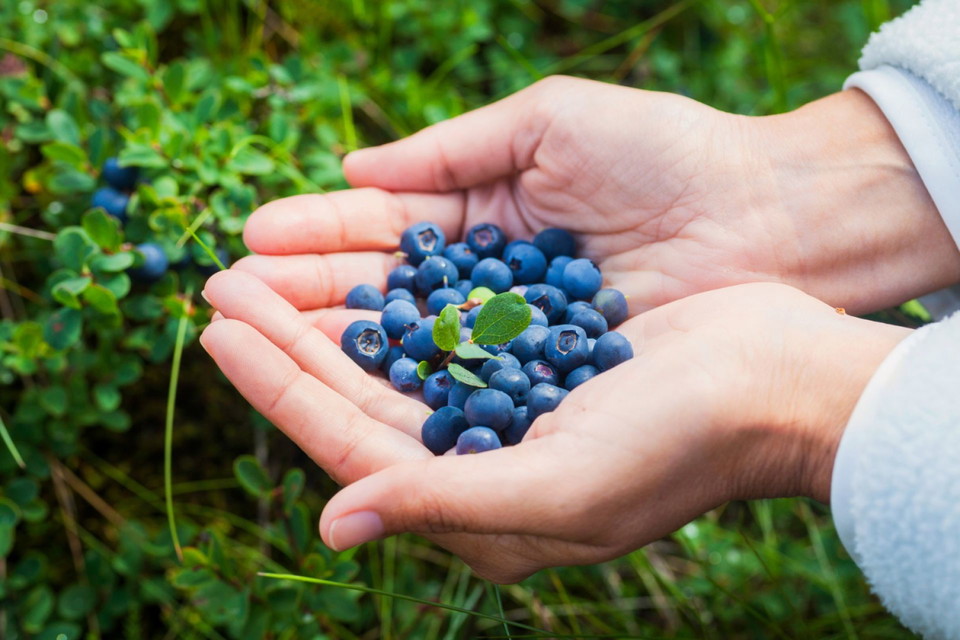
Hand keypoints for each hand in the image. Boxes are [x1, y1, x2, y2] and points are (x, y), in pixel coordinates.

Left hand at [201, 270, 908, 581]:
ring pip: (390, 360)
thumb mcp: (560, 490)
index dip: (281, 390)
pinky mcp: (531, 360)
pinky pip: (440, 327)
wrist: (776, 383)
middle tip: (220, 285)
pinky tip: (357, 265)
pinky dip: (394, 296)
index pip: (352, 447)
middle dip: (289, 343)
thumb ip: (442, 505)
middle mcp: (482, 462)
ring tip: (266, 269)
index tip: (220, 334)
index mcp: (479, 508)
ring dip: (330, 314)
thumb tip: (332, 524)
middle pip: (359, 399)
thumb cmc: (681, 447)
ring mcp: (505, 408)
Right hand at [235, 76, 958, 318]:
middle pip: (382, 297)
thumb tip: (354, 169)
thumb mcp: (549, 124)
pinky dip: (405, 385)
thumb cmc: (666, 155)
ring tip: (258, 341)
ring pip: (409, 347)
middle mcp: (489, 287)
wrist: (768, 216)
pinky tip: (343, 386)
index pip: (382, 233)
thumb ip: (452, 153)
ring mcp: (515, 341)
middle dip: (305, 299)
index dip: (317, 238)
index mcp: (485, 218)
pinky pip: (463, 385)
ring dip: (334, 346)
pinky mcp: (548, 384)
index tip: (251, 243)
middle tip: (227, 301)